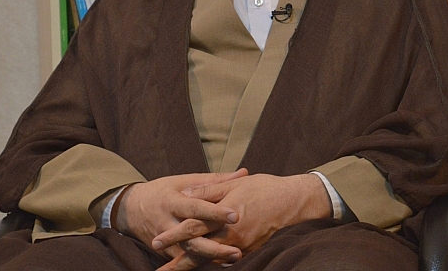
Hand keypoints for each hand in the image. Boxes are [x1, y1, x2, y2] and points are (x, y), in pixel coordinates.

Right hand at [117, 169, 248, 269]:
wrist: (131, 209)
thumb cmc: (163, 190)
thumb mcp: (184, 180)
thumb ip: (214, 180)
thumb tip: (242, 173)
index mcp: (173, 201)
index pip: (196, 208)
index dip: (215, 212)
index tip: (235, 215)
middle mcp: (167, 223)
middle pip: (192, 238)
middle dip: (215, 245)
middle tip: (238, 249)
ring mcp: (165, 242)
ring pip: (189, 253)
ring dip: (211, 257)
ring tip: (234, 257)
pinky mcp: (166, 253)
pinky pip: (184, 260)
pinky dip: (201, 262)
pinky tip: (220, 263)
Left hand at [153, 173, 331, 261]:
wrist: (291, 202)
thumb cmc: (263, 188)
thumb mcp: (234, 184)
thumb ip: (208, 191)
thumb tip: (186, 193)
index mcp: (225, 217)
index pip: (193, 228)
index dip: (173, 236)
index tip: (156, 242)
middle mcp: (231, 236)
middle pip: (198, 253)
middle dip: (178, 263)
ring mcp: (241, 247)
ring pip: (211, 260)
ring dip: (192, 266)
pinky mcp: (249, 251)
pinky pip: (226, 259)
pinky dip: (212, 262)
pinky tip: (202, 264)